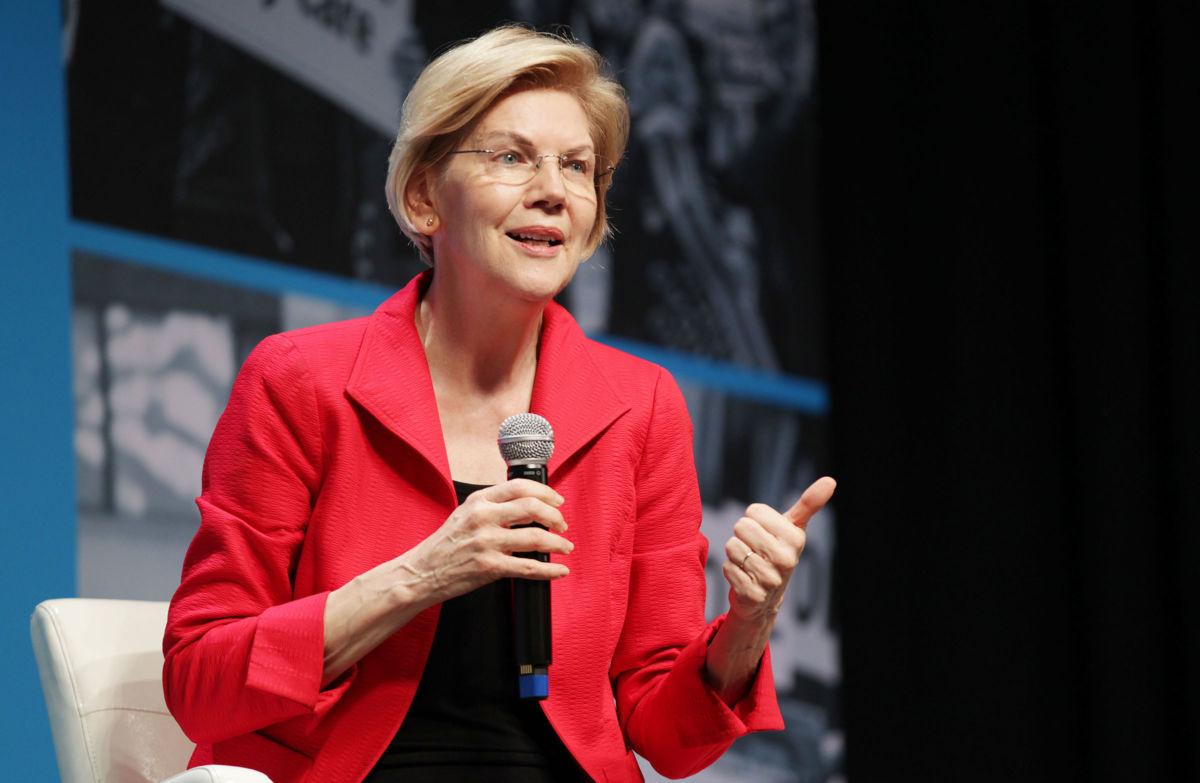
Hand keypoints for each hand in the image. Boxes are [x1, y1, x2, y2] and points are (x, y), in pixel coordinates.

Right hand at [322, 478, 571, 684]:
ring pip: (536, 538)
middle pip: (532, 508)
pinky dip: (550, 570)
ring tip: (566, 547)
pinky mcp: (489, 567)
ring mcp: (486, 542)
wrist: (422, 572)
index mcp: (479, 500)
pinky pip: (529, 567)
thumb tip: (530, 505)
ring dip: (558, 543)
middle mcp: (483, 517)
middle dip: (555, 517)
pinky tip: (560, 570)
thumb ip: (494, 506)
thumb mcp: (466, 513)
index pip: (520, 486)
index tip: (558, 501)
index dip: (546, 493)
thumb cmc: (447, 544)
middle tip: (562, 525)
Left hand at [721, 476, 835, 626]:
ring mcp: (770, 579)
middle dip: (742, 535)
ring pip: (732, 546)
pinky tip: (744, 577)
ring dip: (735, 554)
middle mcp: (786, 559)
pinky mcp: (752, 594)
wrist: (767, 597)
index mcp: (795, 538)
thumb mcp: (793, 528)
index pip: (754, 510)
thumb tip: (831, 480)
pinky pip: (727, 567)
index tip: (765, 532)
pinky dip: (730, 570)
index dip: (754, 519)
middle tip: (755, 548)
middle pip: (741, 526)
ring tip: (749, 563)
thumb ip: (809, 503)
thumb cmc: (778, 552)